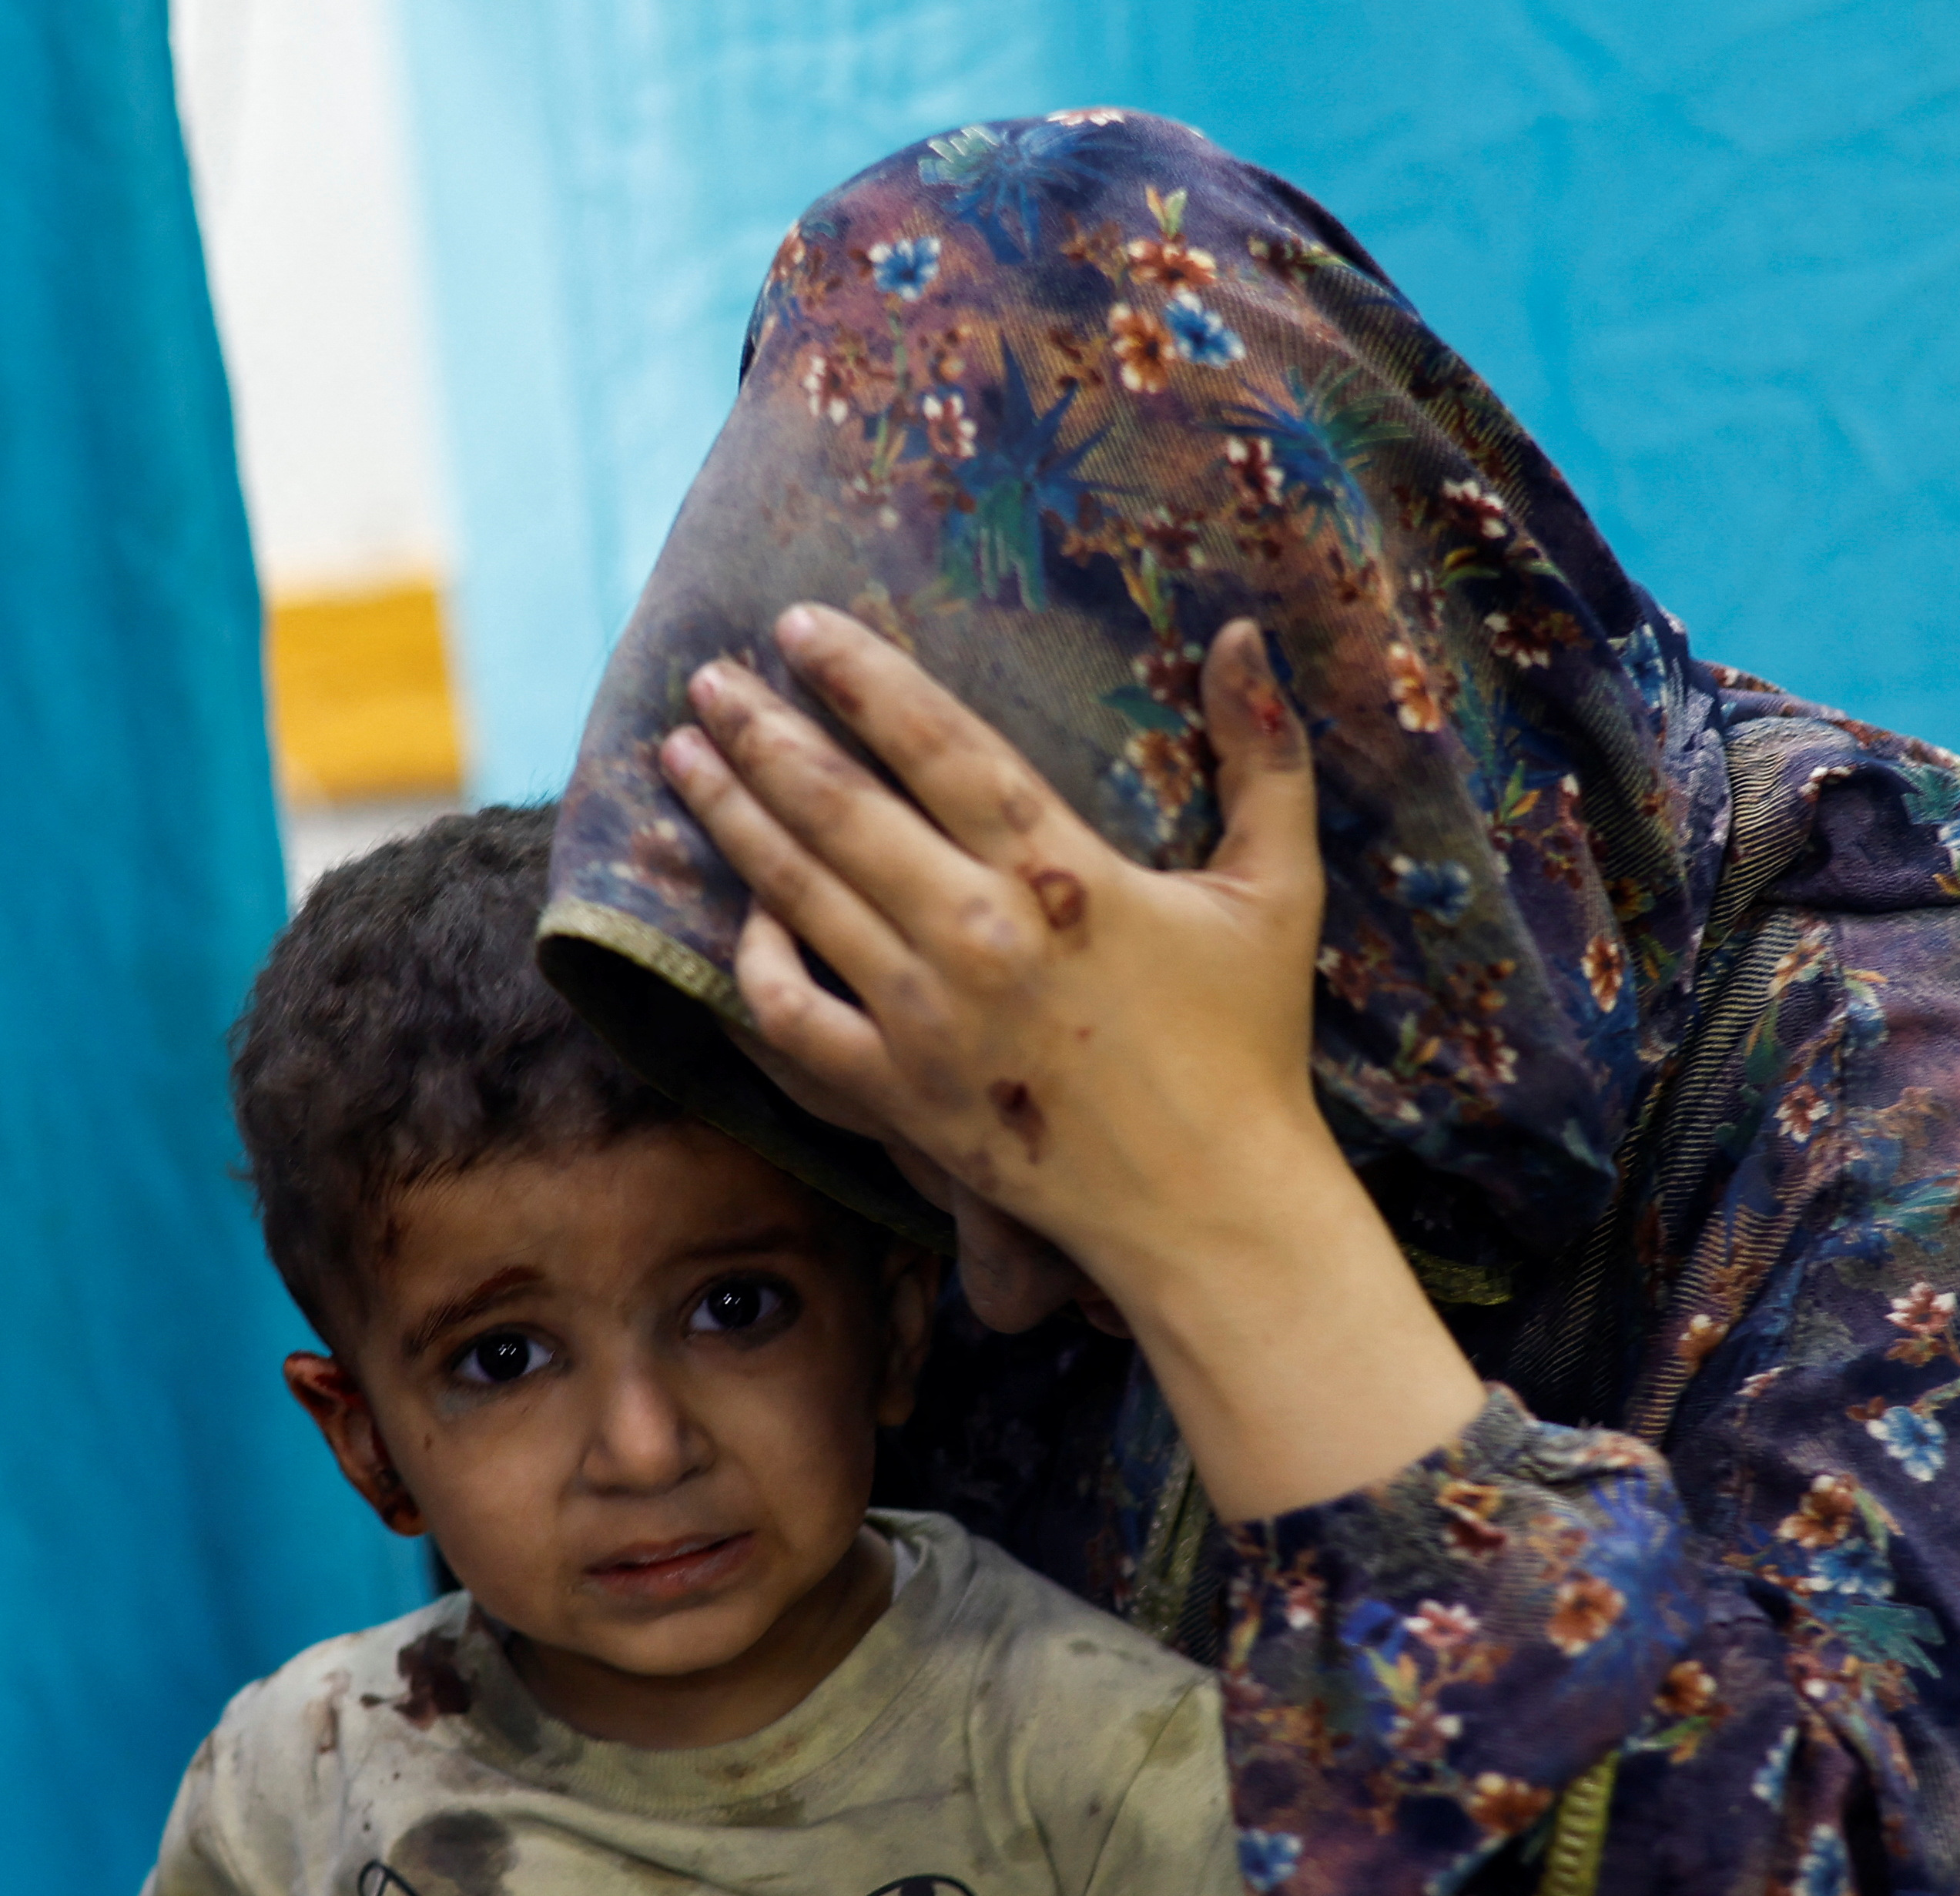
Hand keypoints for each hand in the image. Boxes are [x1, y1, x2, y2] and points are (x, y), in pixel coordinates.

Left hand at [660, 609, 1483, 1520]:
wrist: (1212, 1206)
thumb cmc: (1249, 1046)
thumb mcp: (1277, 888)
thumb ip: (1264, 755)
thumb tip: (1240, 630)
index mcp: (1059, 871)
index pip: (936, 743)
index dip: (859, 676)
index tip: (795, 625)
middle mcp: (976, 933)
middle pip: (839, 806)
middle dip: (761, 731)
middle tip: (706, 676)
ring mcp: (926, 1018)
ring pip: (799, 893)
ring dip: (731, 816)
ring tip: (682, 755)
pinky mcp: (901, 1095)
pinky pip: (794, 1017)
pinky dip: (757, 962)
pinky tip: (746, 917)